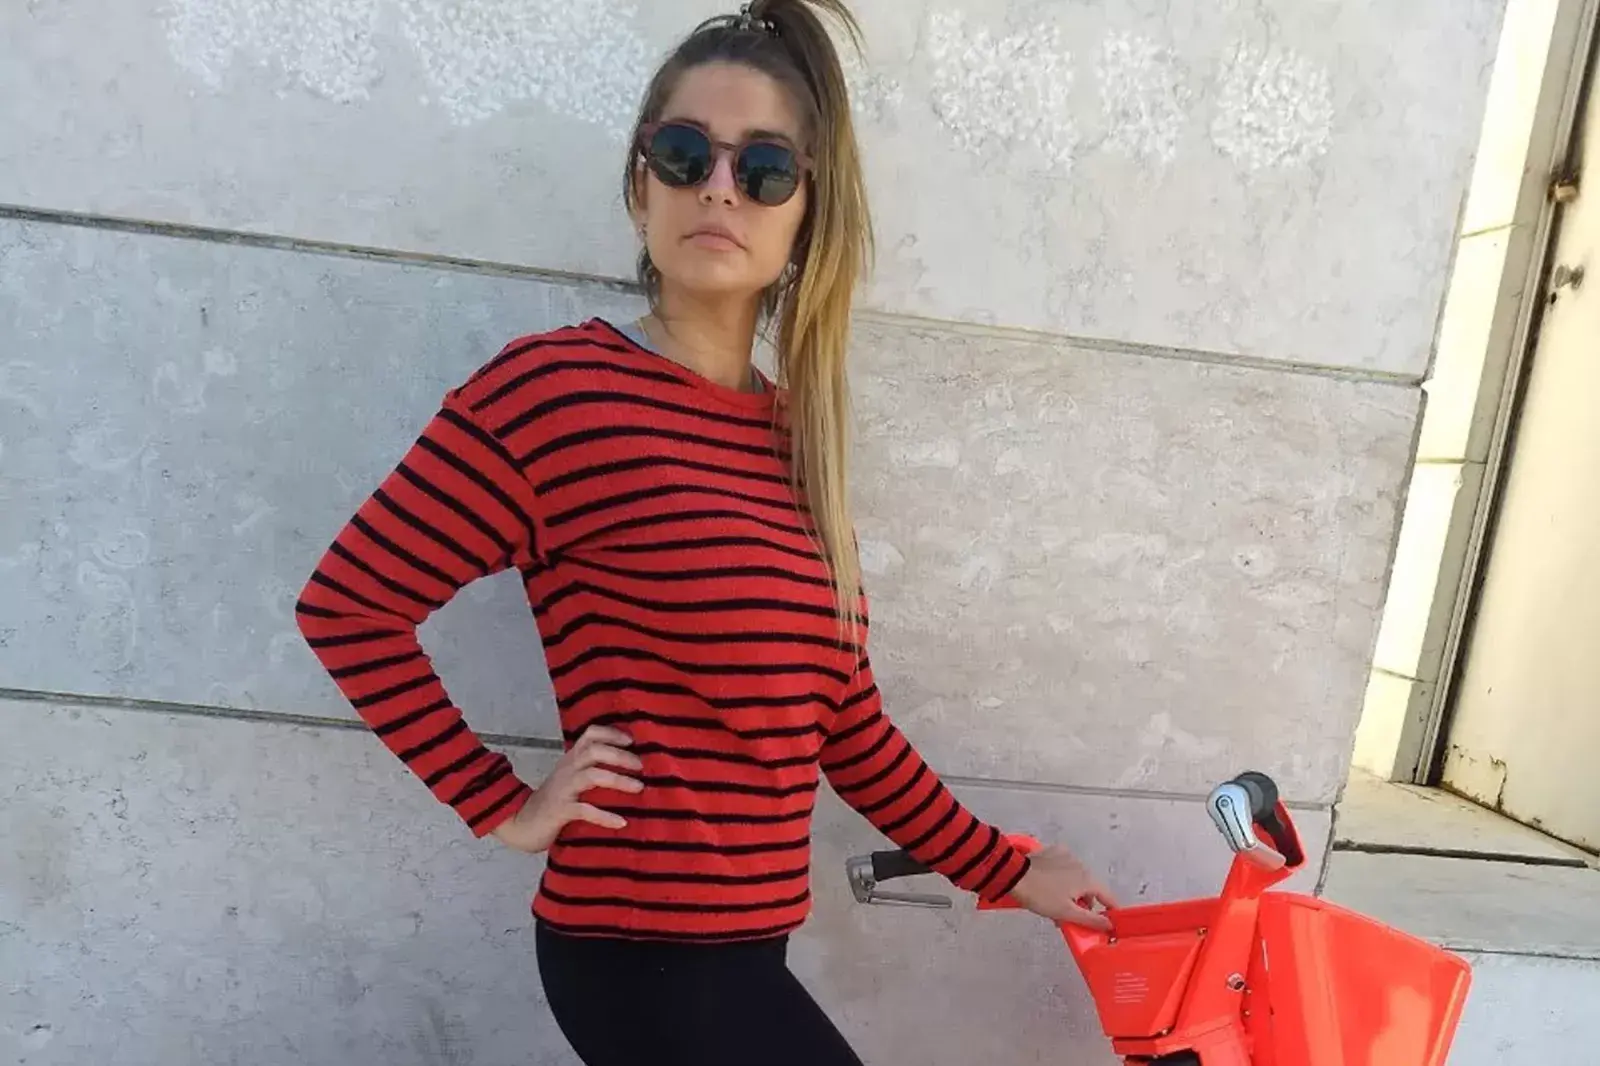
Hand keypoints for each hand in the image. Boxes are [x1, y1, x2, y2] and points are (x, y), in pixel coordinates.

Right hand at [490, 726, 642, 853]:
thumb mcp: (570, 778)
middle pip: (594, 751)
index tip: (632, 741)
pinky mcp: (560, 811)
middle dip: (620, 756)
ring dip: (618, 780)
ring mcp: (563, 789)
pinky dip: (604, 816)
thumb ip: (590, 769)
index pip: (590, 735)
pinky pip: (584, 810)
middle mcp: (567, 769)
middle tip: (641, 766)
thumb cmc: (553, 800)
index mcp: (571, 759)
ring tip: (639, 788)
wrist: (521, 822)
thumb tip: (627, 767)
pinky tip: (621, 822)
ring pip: (592, 776)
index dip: (611, 733)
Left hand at [1009, 845, 1118, 930]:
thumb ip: (1091, 920)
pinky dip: (1062, 876)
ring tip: (1057, 902)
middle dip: (1084, 903)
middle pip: (1090, 888)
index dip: (1111, 909)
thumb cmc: (1041, 896)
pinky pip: (1065, 866)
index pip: (1108, 897)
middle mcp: (1081, 864)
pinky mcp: (1054, 851)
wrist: (1015, 876)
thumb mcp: (1067, 913)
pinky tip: (1051, 883)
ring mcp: (1067, 855)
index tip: (1111, 920)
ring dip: (1073, 890)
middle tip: (1071, 916)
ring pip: (1077, 877)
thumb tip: (1110, 925)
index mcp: (1087, 880)